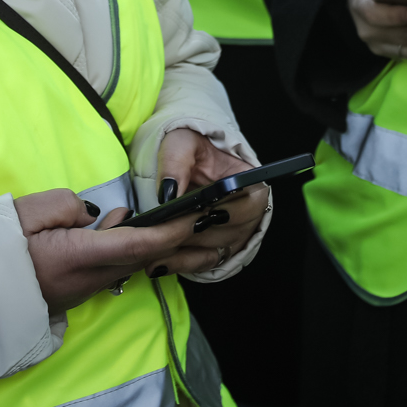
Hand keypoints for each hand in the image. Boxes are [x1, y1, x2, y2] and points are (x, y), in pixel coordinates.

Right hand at [14, 189, 199, 312]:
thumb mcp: (28, 211)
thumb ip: (67, 204)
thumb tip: (94, 215)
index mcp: (76, 257)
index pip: (136, 244)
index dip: (169, 231)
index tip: (194, 216)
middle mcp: (86, 280)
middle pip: (139, 257)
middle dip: (170, 239)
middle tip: (191, 214)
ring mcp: (81, 291)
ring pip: (126, 265)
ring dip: (146, 242)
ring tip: (151, 216)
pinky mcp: (74, 293)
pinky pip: (111, 270)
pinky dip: (126, 250)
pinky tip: (117, 229)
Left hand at [151, 128, 268, 275]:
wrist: (184, 164)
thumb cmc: (192, 150)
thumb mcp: (183, 143)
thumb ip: (176, 162)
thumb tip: (169, 192)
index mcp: (250, 184)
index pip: (251, 203)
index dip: (230, 211)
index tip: (204, 212)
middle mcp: (247, 215)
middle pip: (230, 232)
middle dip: (197, 232)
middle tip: (168, 232)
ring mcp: (232, 236)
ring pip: (213, 251)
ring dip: (185, 251)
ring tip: (155, 248)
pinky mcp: (214, 250)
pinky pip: (199, 263)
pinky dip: (179, 263)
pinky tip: (156, 261)